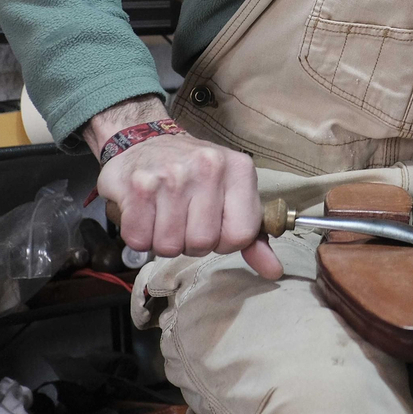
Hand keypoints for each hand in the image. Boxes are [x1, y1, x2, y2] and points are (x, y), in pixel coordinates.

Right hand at [86, 97, 281, 279]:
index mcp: (239, 168)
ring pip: (169, 246)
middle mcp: (208, 166)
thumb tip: (274, 270)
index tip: (213, 225)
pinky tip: (144, 213)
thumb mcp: (231, 193)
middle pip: (203, 243)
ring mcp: (172, 174)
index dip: (223, 241)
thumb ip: (252, 233)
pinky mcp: (138, 185)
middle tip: (183, 219)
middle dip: (190, 242)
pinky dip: (139, 235)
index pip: (241, 235)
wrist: (144, 143)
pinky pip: (139, 239)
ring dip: (163, 241)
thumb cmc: (192, 173)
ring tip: (163, 215)